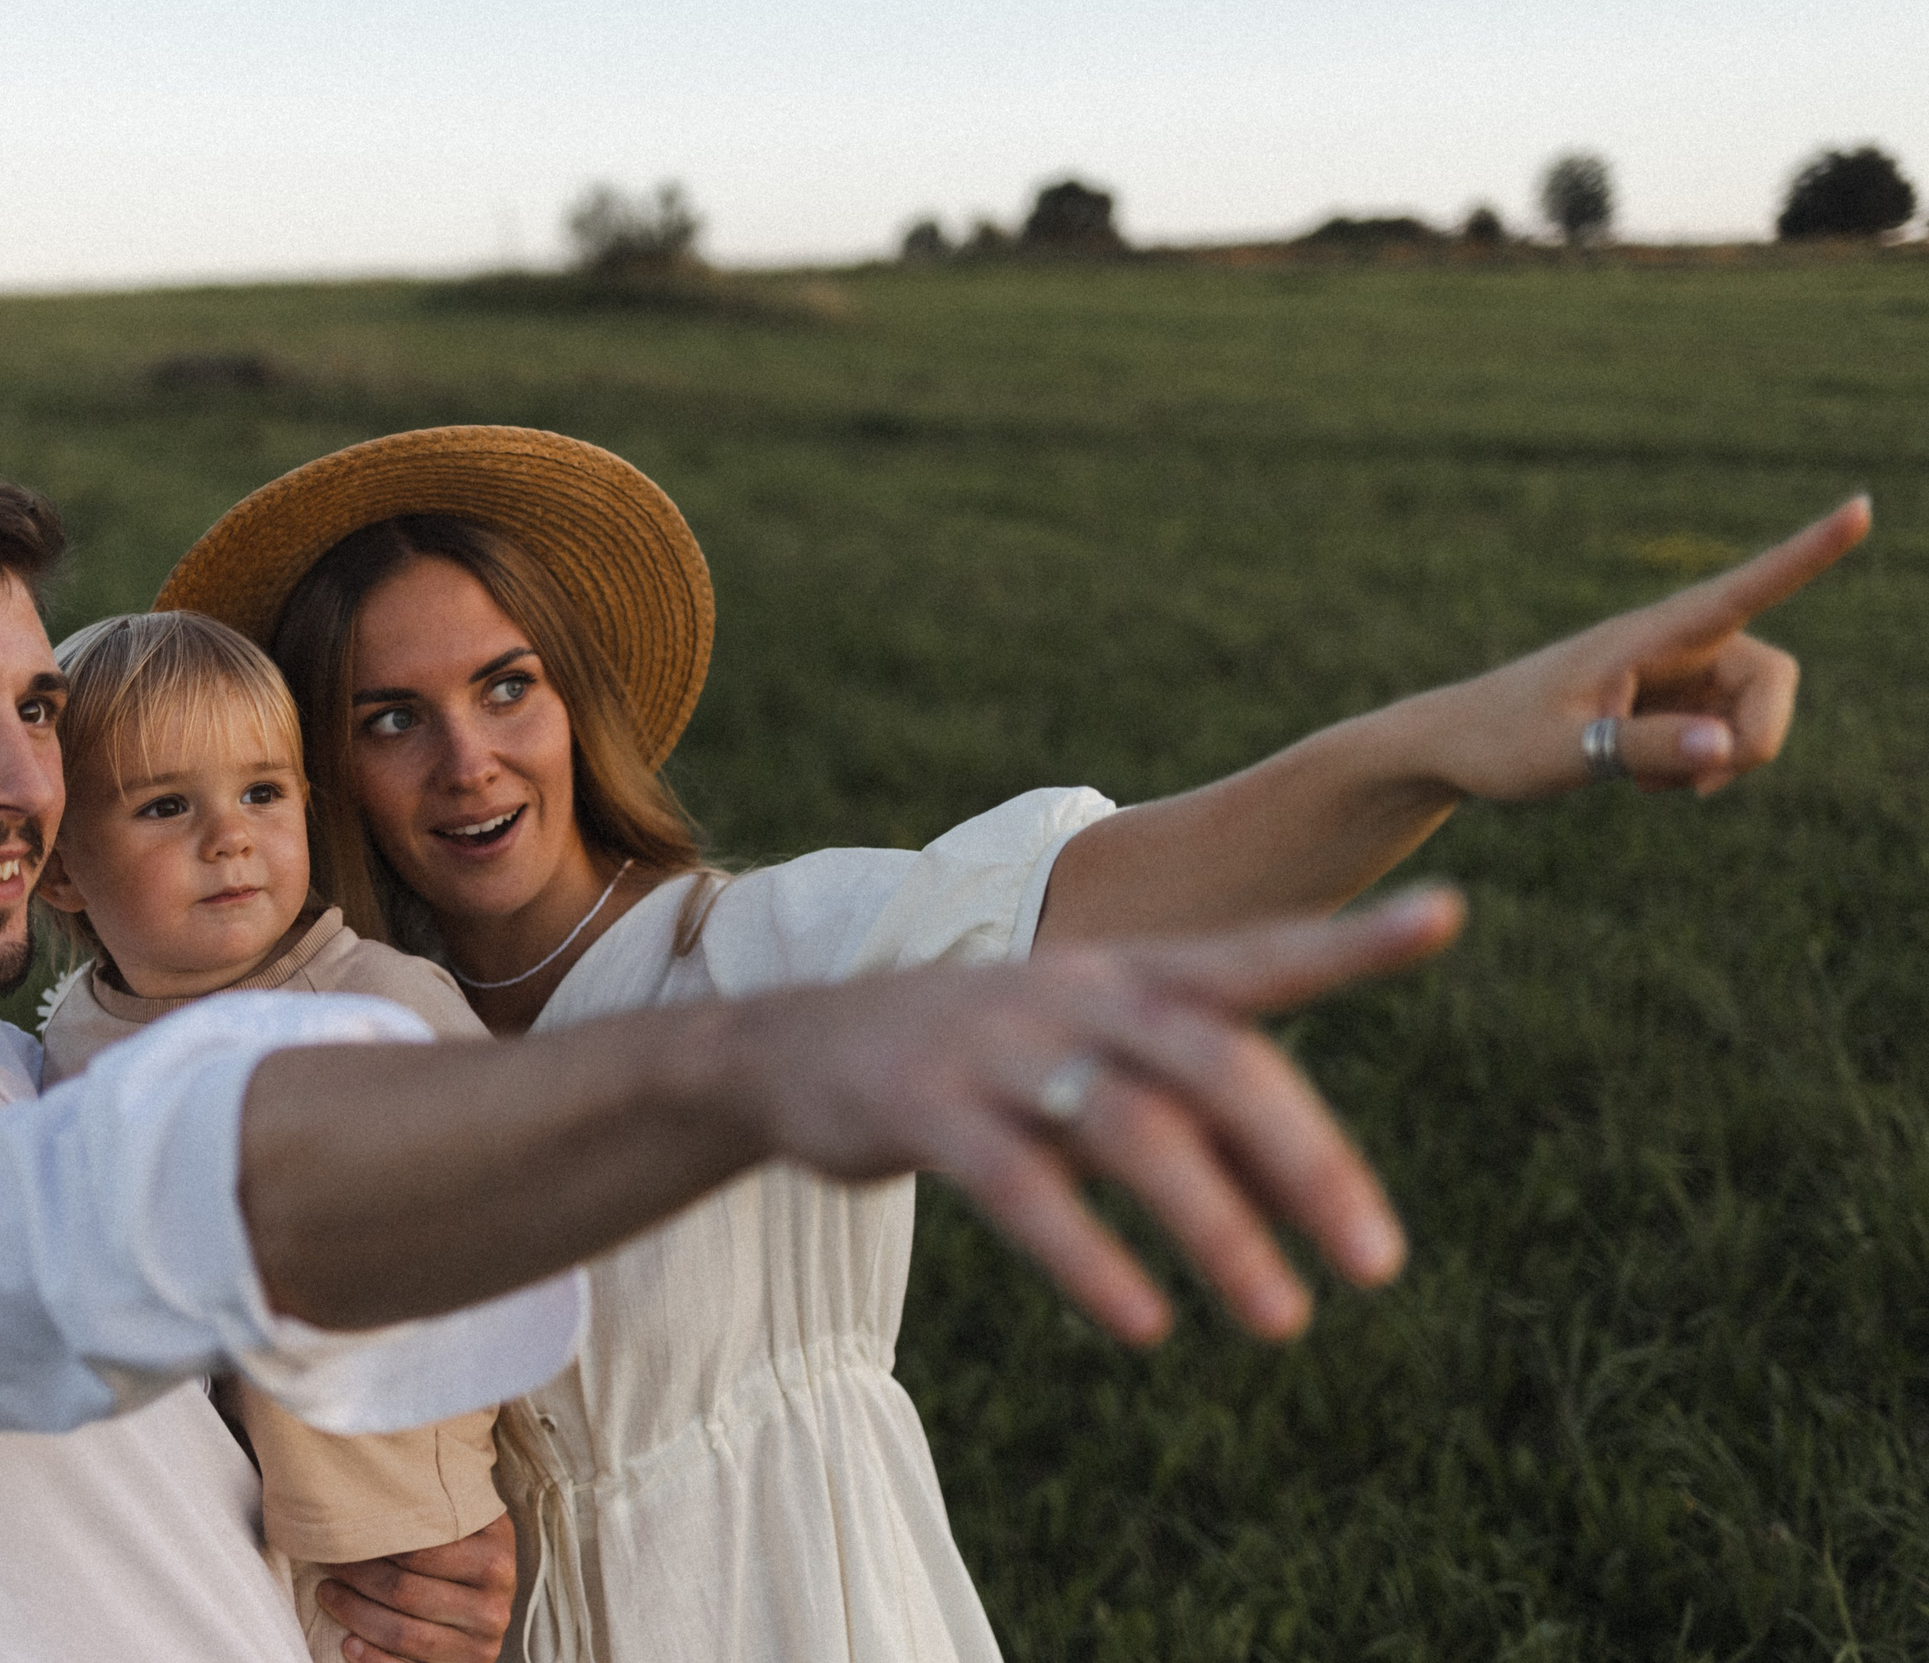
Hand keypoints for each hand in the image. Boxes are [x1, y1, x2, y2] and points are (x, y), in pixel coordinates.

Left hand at [316, 1511, 516, 1662]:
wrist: (490, 1603)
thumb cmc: (466, 1551)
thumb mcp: (465, 1523)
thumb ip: (434, 1509)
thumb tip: (367, 1494)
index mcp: (495, 1559)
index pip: (420, 1553)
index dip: (374, 1543)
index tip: (344, 1533)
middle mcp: (493, 1606)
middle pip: (405, 1592)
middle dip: (357, 1576)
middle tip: (329, 1562)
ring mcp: (480, 1646)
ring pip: (402, 1633)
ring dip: (354, 1614)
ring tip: (329, 1594)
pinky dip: (370, 1658)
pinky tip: (348, 1642)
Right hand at [728, 886, 1465, 1345]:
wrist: (790, 1050)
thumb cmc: (977, 1061)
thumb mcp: (1085, 1059)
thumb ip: (1190, 1105)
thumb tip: (1311, 1196)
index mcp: (1125, 975)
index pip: (1254, 953)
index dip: (1348, 939)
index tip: (1447, 915)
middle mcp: (1073, 996)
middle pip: (1215, 1062)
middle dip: (1308, 1162)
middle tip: (1378, 1264)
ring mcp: (996, 1047)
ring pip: (1131, 1129)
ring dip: (1218, 1230)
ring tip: (1284, 1320)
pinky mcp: (925, 1109)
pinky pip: (1022, 1188)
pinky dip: (1090, 1257)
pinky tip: (1145, 1323)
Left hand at [1422, 496, 1867, 798]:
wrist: (1455, 748)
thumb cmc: (1498, 743)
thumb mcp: (1564, 754)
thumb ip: (1642, 747)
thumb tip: (1727, 748)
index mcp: (1648, 635)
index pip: (1742, 587)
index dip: (1808, 553)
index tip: (1862, 507)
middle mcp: (1673, 644)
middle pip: (1773, 680)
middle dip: (1758, 739)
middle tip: (1702, 787)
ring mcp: (1674, 674)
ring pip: (1753, 715)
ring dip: (1723, 760)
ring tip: (1651, 786)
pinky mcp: (1668, 704)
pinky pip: (1723, 737)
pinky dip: (1700, 767)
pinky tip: (1646, 782)